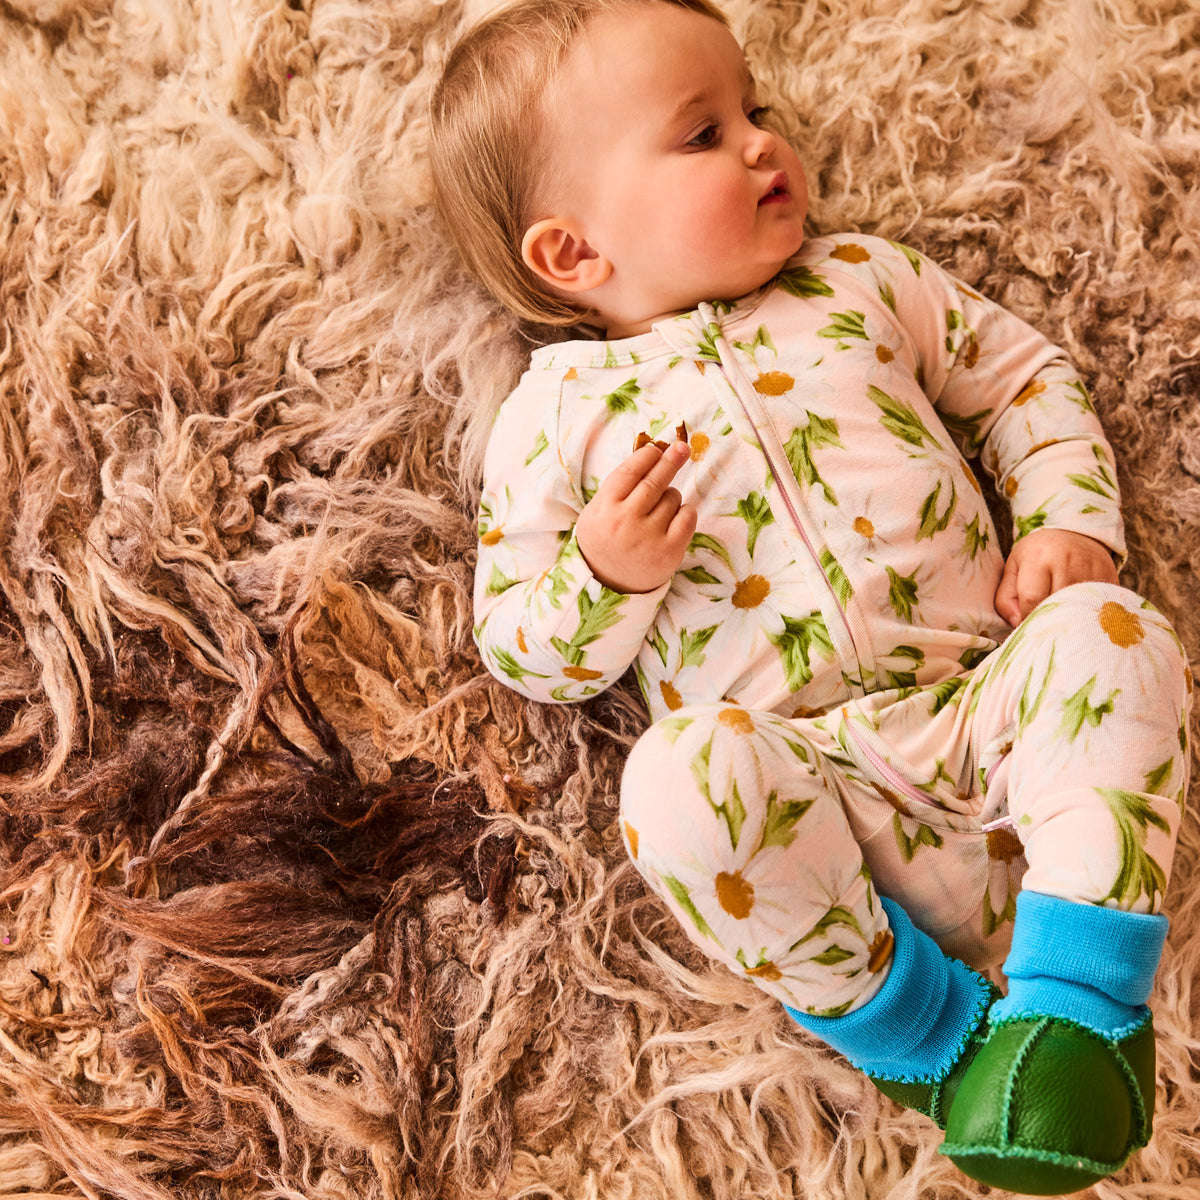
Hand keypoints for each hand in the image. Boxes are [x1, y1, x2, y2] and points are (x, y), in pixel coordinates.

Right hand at [575, 439, 696, 592]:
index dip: (647, 456)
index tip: (656, 449)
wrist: (607, 583)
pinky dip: (685, 512)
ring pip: (672, 497)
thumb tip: (654, 452)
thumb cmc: (605, 538)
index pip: (631, 470)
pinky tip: (674, 519)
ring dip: (671, 496)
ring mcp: (649, 537)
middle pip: (655, 480)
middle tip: (682, 448)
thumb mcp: (599, 509)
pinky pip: (688, 516)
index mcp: (605, 506)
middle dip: (671, 460)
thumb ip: (621, 485)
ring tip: (657, 512)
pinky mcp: (669, 551)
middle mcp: (626, 520)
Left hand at [994, 528, 1117, 625]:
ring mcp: (1091, 570)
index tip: (1026, 624)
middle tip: (1042, 627)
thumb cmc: (1037, 555)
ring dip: (1067, 620)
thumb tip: (1019, 624)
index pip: (1032, 599)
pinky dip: (1086, 614)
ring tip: (1060, 619)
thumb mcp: (1014, 569)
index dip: (1026, 617)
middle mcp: (1067, 562)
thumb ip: (1006, 599)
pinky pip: (1096, 606)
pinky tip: (1079, 613)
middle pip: (1056, 606)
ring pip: (1077, 610)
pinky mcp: (1109, 578)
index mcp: (1039, 558)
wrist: (1074, 533)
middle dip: (1047, 621)